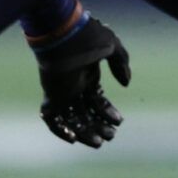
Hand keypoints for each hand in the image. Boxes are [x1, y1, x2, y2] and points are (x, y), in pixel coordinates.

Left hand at [36, 13, 130, 147]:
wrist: (65, 34)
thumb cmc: (88, 38)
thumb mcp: (112, 47)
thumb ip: (121, 64)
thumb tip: (126, 83)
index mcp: (87, 76)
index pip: (97, 101)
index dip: (107, 112)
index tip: (119, 121)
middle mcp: (74, 87)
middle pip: (86, 113)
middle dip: (98, 126)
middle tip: (110, 136)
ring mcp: (62, 92)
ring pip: (72, 119)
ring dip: (83, 132)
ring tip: (97, 142)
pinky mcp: (51, 96)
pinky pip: (52, 119)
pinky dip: (60, 130)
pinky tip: (73, 138)